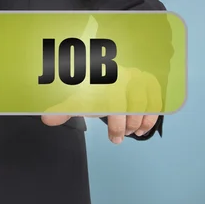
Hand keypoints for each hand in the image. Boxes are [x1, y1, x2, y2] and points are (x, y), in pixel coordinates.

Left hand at [41, 67, 161, 143]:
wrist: (97, 64)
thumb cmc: (87, 83)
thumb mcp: (74, 95)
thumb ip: (63, 109)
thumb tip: (48, 120)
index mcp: (105, 80)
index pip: (116, 105)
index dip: (117, 126)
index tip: (114, 139)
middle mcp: (124, 75)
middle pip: (134, 104)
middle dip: (129, 124)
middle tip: (121, 136)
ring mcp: (137, 75)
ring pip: (147, 100)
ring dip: (143, 120)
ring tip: (135, 132)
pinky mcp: (146, 78)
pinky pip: (156, 96)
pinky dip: (153, 112)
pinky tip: (146, 125)